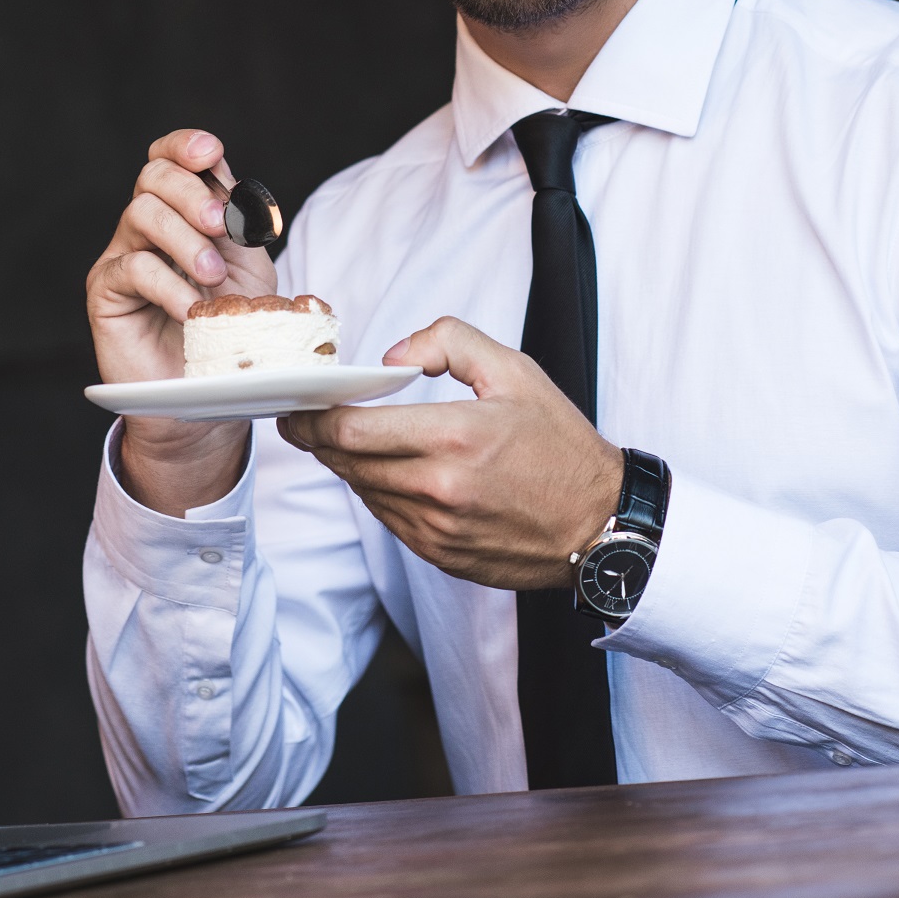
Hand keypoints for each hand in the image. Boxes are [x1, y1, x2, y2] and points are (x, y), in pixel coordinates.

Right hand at [86, 128, 277, 515]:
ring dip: (185, 240)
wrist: (205, 393)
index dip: (185, 145)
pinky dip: (170, 284)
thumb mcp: (250, 272)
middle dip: (192, 192)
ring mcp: (122, 254)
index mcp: (182, 210)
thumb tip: (235, 188)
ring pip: (141, 213)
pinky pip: (133, 267)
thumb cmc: (229, 330)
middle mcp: (147, 225)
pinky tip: (191, 308)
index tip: (211, 152)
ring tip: (214, 277)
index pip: (171, 158)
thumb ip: (242, 227)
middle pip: (154, 175)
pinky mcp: (105, 291)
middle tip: (223, 225)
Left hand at [277, 317, 622, 588]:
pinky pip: (388, 518)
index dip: (314, 417)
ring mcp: (437, 529)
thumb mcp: (514, 371)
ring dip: (347, 464)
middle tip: (304, 418)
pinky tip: (387, 470)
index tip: (299, 405)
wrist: (599, 523)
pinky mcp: (440, 554)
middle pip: (347, 462)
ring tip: (344, 438)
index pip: (353, 430)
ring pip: (363, 491)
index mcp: (454, 437)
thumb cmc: (560, 445)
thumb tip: (393, 355)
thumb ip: (449, 342)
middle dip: (318, 438)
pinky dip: (378, 491)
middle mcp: (439, 489)